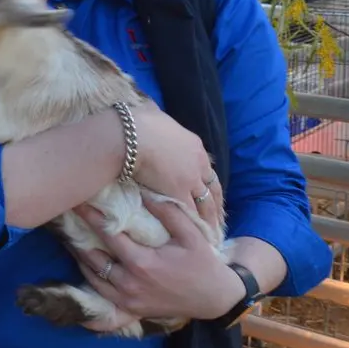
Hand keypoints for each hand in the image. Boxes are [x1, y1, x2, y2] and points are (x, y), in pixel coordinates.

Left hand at [70, 195, 242, 324]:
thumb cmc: (203, 264)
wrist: (214, 298)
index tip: (78, 202)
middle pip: (92, 257)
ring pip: (92, 276)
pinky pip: (101, 292)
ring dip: (80, 256)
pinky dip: (89, 276)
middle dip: (78, 238)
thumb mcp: (191, 235)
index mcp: (142, 263)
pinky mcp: (129, 309)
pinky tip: (84, 260)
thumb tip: (144, 190)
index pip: (108, 236)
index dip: (92, 217)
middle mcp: (129, 283)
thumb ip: (168, 212)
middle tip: (65, 220)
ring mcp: (127, 298)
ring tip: (69, 237)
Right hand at [128, 102, 222, 230]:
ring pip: (206, 203)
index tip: (209, 192)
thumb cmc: (136, 123)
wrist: (129, 136)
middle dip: (216, 204)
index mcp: (194, 145)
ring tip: (213, 232)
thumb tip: (149, 112)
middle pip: (212, 188)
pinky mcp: (179, 193)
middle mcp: (198, 163)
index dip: (208, 182)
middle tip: (218, 218)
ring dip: (210, 218)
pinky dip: (197, 225)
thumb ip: (156, 120)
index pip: (206, 169)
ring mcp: (190, 179)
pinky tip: (199, 235)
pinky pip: (192, 213)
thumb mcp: (153, 116)